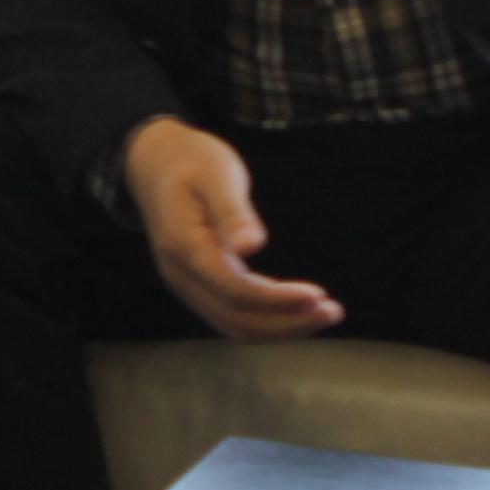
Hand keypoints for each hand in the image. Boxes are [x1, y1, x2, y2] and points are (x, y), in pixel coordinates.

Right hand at [123, 115, 344, 342]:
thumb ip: (232, 212)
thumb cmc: (192, 162)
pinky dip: (268, 319)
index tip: (318, 294)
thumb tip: (252, 246)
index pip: (236, 291)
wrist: (156, 164)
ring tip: (324, 313)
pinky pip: (234, 315)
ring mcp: (187, 285)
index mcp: (185, 248)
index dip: (277, 300)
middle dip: (287, 322)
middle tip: (333, 311)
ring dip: (281, 327)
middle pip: (237, 320)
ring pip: (236, 326)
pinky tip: (298, 307)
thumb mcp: (216, 173)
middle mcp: (182, 276)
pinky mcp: (199, 285)